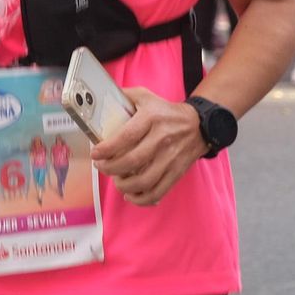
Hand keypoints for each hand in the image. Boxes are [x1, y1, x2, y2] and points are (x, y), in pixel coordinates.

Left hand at [90, 87, 207, 205]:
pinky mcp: (176, 172)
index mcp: (152, 117)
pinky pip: (158, 192)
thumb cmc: (166, 112)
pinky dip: (141, 199)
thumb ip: (124, 96)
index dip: (107, 148)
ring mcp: (171, 157)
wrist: (199, 125)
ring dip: (124, 185)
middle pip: (132, 161)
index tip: (95, 153)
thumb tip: (98, 98)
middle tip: (101, 167)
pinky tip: (130, 194)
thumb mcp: (146, 97)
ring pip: (144, 180)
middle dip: (110, 168)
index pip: (126, 136)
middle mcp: (162, 138)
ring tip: (116, 180)